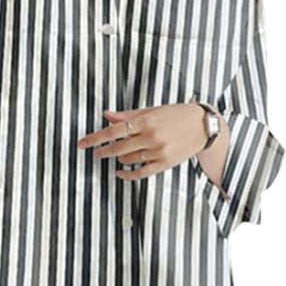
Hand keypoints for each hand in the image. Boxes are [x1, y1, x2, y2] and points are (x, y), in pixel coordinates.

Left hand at [77, 103, 207, 181]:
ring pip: (128, 160)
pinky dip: (127, 174)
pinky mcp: (165, 164)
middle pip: (117, 148)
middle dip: (102, 152)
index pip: (113, 131)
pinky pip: (140, 173)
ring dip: (117, 159)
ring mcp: (158, 152)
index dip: (95, 138)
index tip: (82, 144)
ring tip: (115, 156)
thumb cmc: (176, 115)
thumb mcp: (152, 110)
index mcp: (146, 121)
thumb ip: (128, 115)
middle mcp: (151, 137)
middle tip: (95, 153)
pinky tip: (120, 172)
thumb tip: (106, 115)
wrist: (203, 126)